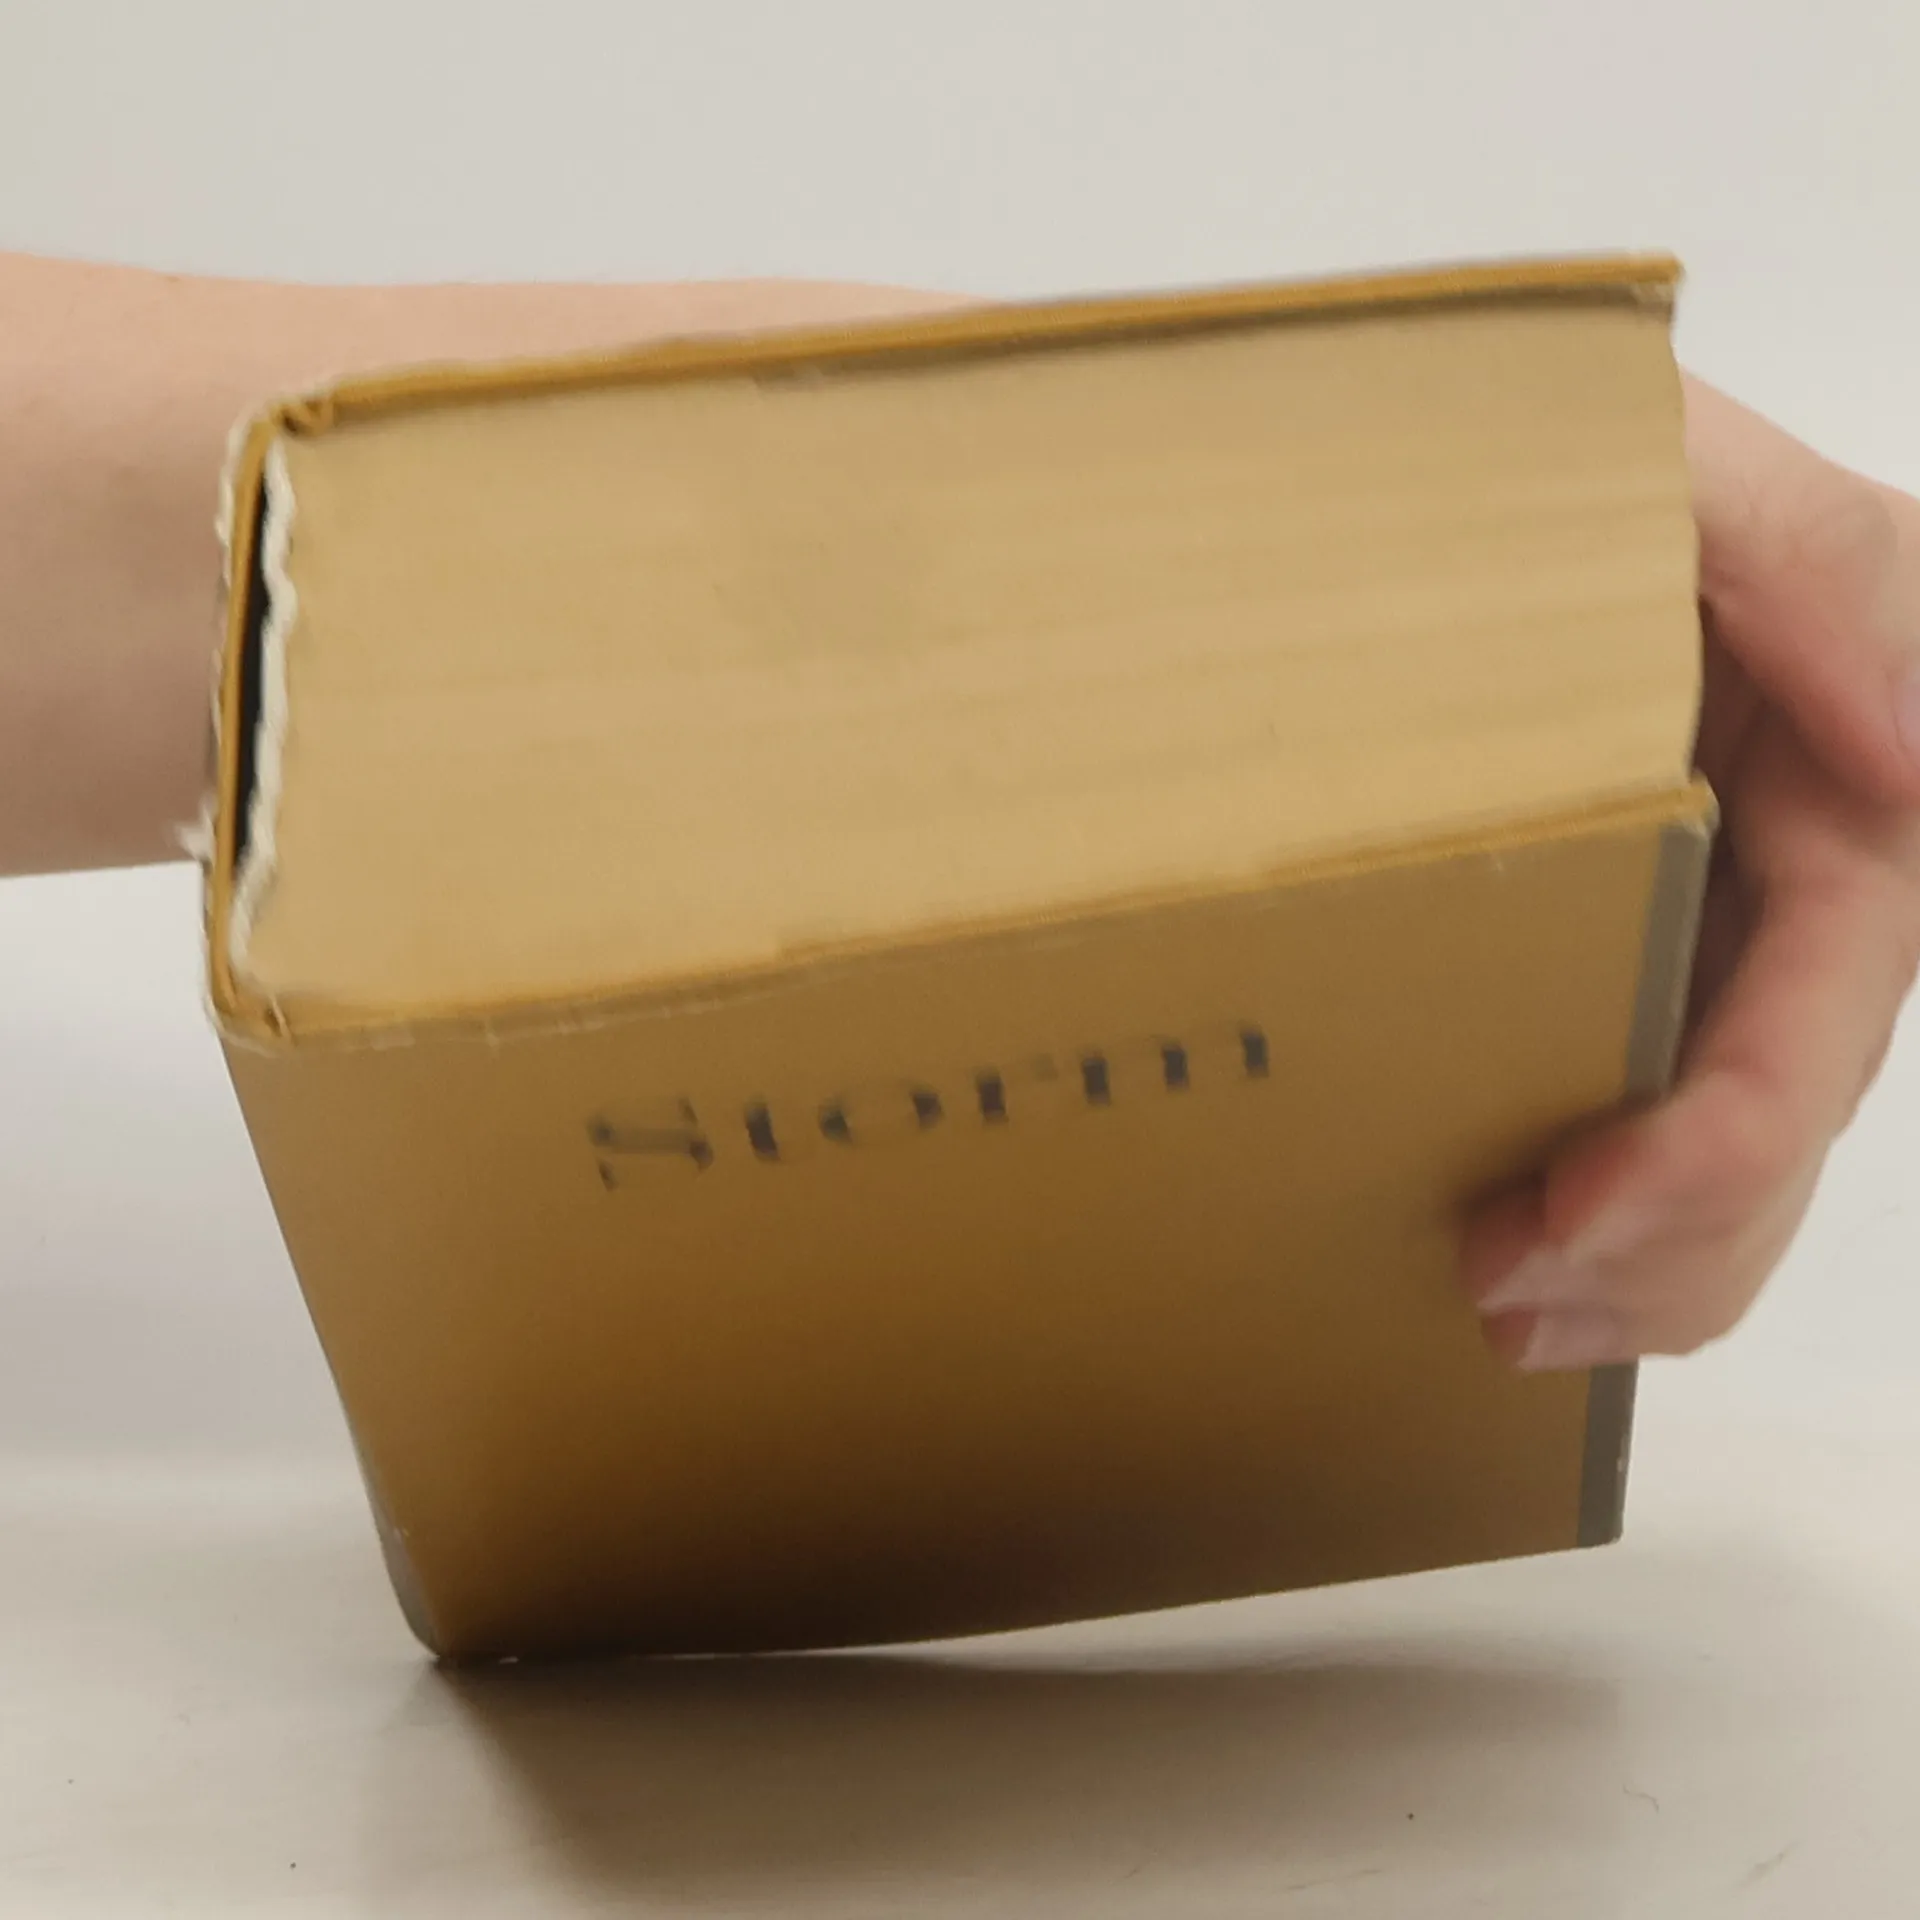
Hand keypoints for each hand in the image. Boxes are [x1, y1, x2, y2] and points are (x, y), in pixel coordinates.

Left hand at [1463, 378, 1919, 1368]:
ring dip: (1641, 1266)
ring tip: (1499, 1314)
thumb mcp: (1694, 462)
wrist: (1491, 484)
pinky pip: (1674, 1107)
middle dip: (1663, 1244)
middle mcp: (1822, 881)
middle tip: (1500, 1301)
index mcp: (1862, 795)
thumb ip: (1814, 570)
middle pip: (1788, 1118)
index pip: (1826, 1017)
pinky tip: (1527, 1258)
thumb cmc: (1587, 457)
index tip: (1575, 1213)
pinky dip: (1618, 1211)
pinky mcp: (1665, 944)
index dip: (1721, 1145)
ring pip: (1743, 1148)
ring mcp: (1743, 925)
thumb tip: (1911, 765)